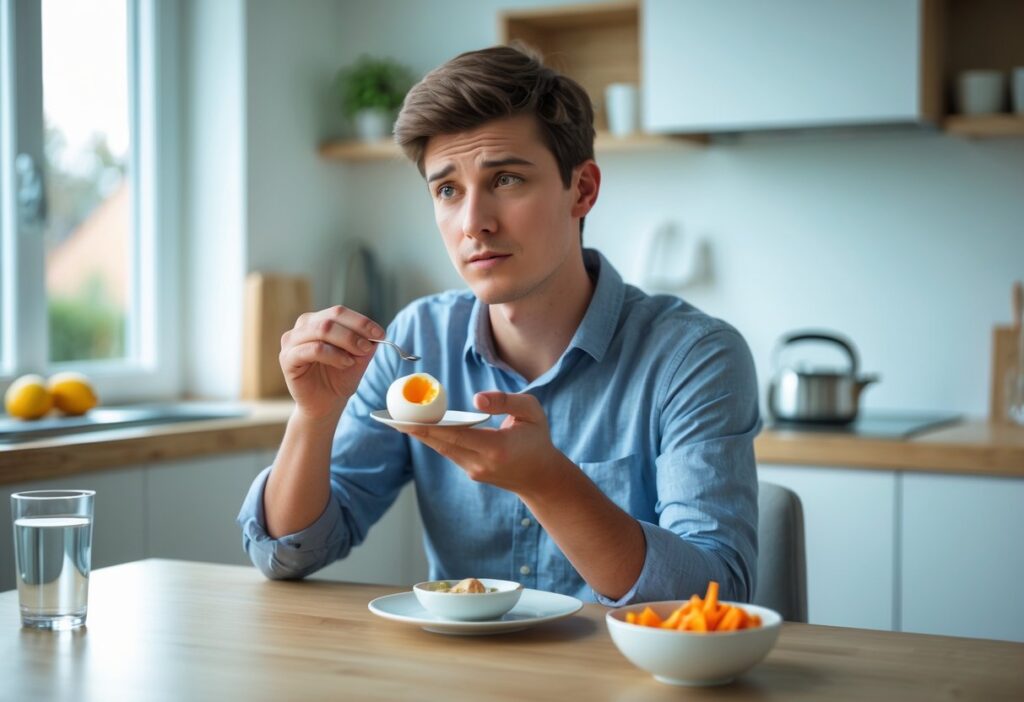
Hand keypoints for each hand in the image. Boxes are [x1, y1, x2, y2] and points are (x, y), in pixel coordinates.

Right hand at [279, 305, 383, 420]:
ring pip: (322, 329)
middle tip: (368, 348)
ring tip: (355, 358)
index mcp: (319, 320)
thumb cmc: (339, 379)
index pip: (339, 312)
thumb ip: (365, 342)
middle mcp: (303, 326)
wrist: (326, 404)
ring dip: (346, 342)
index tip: (380, 334)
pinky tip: (345, 364)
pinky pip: (312, 349)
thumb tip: (376, 332)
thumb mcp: (358, 357)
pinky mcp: (287, 358)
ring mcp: (292, 341)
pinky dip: (333, 355)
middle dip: (355, 332)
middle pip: (331, 318)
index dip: (362, 321)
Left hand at [402, 391, 571, 497]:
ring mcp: (474, 471)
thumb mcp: (532, 412)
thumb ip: (505, 401)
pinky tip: (419, 426)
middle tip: (390, 417)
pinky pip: (449, 452)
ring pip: (442, 449)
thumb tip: (475, 399)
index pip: (455, 435)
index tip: (406, 419)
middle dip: (415, 430)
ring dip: (421, 434)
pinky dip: (434, 438)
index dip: (429, 426)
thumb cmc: (537, 439)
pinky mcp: (471, 472)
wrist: (541, 478)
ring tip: (398, 419)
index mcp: (496, 448)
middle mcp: (480, 463)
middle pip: (441, 444)